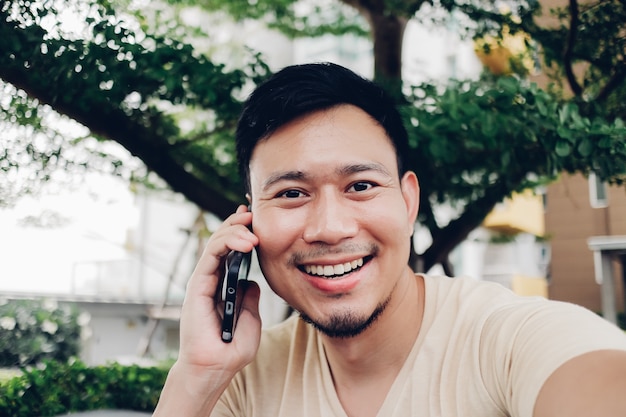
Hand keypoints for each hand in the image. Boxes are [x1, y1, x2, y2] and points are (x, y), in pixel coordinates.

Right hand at [178, 204, 260, 375]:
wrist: (214, 369)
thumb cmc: (230, 350)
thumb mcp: (251, 319)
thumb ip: (250, 299)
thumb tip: (251, 282)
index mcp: (222, 286)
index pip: (230, 252)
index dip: (241, 233)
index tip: (256, 220)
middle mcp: (211, 281)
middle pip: (221, 243)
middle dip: (236, 225)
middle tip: (252, 214)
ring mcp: (202, 283)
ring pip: (214, 245)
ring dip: (233, 231)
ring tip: (251, 228)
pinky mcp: (197, 287)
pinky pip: (210, 258)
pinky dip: (226, 245)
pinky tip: (245, 241)